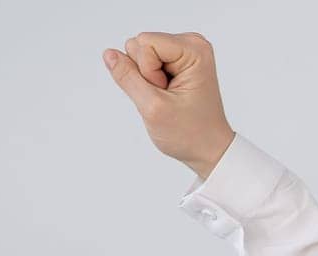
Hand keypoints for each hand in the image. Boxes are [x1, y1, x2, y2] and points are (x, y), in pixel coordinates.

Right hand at [103, 32, 235, 179]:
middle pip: (140, 44)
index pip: (143, 42)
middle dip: (146, 74)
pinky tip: (168, 94)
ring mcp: (184, 51)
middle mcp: (192, 43)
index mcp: (194, 49)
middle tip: (168, 97)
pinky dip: (150, 81)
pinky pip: (144, 61)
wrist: (209, 150)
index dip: (147, 72)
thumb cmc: (190, 134)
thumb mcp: (152, 108)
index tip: (167, 93)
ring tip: (169, 97)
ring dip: (147, 79)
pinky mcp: (176, 60)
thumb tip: (108, 54)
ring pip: (139, 52)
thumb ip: (127, 78)